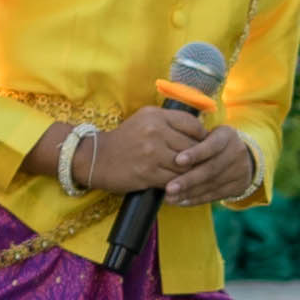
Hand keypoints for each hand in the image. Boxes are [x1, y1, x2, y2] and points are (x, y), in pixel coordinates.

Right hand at [76, 107, 227, 199]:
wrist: (95, 158)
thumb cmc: (125, 139)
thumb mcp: (145, 120)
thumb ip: (170, 122)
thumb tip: (202, 133)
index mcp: (155, 115)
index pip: (193, 125)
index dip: (202, 137)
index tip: (203, 145)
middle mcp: (154, 131)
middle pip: (193, 147)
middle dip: (199, 157)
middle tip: (201, 164)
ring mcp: (151, 153)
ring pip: (186, 165)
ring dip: (191, 173)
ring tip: (191, 175)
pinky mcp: (148, 173)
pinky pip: (175, 179)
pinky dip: (180, 183)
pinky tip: (178, 183)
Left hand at [177, 124, 262, 207]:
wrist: (241, 156)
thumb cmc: (210, 141)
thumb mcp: (205, 133)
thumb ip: (190, 138)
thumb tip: (165, 148)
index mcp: (227, 136)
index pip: (212, 145)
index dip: (195, 154)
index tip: (177, 161)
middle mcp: (236, 152)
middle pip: (211, 169)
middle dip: (188, 180)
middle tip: (169, 188)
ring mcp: (239, 171)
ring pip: (211, 184)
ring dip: (189, 193)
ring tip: (170, 197)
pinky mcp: (238, 186)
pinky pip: (215, 195)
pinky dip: (196, 199)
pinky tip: (181, 202)